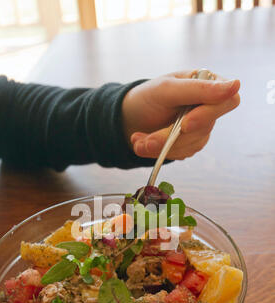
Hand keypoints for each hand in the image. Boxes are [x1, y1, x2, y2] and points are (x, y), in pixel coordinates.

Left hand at [122, 71, 239, 159]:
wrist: (130, 116)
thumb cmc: (148, 96)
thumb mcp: (167, 89)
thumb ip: (199, 89)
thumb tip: (235, 85)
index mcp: (209, 85)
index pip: (228, 101)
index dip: (208, 116)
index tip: (185, 125)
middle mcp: (209, 107)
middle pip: (204, 129)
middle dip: (172, 137)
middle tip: (147, 140)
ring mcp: (201, 128)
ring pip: (191, 145)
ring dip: (161, 147)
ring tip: (139, 141)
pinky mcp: (190, 144)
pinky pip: (182, 154)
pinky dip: (159, 152)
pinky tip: (144, 143)